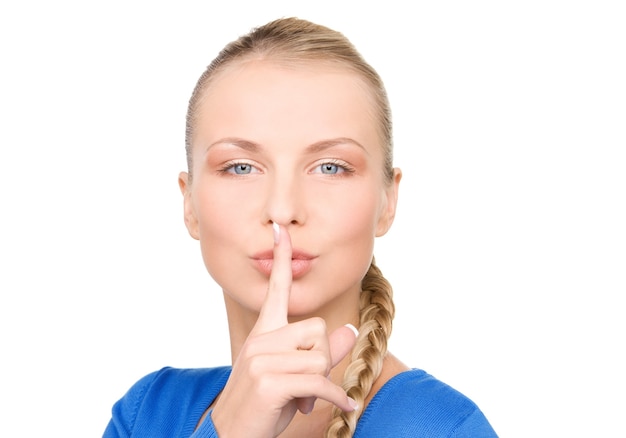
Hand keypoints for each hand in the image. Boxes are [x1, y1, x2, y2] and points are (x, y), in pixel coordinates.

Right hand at [210, 224, 357, 436]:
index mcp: (264, 332)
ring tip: (303, 399)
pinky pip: (319, 381)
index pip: (276, 289)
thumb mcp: (294, 375)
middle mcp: (261, 339)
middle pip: (318, 328)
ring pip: (320, 355)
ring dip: (323, 383)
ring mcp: (262, 359)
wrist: (231, 435)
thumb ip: (322, 351)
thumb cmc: (264, 405)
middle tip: (307, 385)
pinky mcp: (268, 381)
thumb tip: (351, 329)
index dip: (281, 259)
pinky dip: (337, 399)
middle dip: (323, 357)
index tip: (280, 230)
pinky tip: (345, 409)